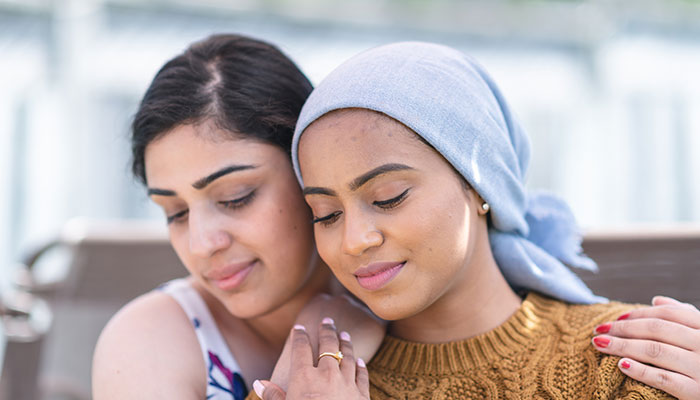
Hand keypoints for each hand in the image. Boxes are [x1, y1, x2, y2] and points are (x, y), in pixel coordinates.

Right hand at [268, 294, 384, 391]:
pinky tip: (360, 361)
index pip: (300, 349)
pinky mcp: (362, 397)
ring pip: (348, 357)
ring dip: (345, 345)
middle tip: (327, 321)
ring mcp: (347, 384)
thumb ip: (273, 395)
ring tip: (344, 336)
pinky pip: (362, 376)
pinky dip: (360, 367)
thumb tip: (259, 383)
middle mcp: (326, 375)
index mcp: (303, 377)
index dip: (299, 336)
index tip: (299, 328)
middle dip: (327, 331)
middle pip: (327, 346)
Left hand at [591, 296, 699, 398]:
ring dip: (622, 346)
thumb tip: (656, 300)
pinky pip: (663, 378)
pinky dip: (640, 371)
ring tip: (600, 344)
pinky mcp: (697, 393)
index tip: (616, 318)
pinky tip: (621, 365)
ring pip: (654, 351)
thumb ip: (685, 316)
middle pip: (656, 330)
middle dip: (623, 329)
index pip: (667, 315)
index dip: (638, 314)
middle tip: (599, 330)